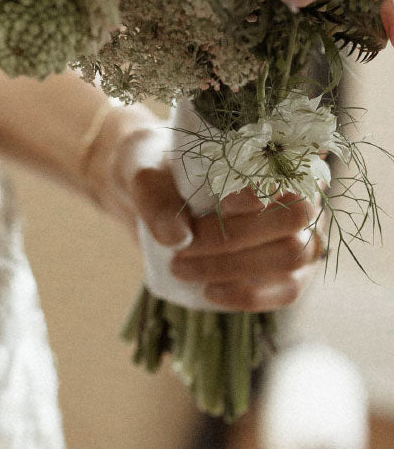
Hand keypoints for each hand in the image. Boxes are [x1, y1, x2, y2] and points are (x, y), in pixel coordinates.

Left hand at [89, 113, 324, 311]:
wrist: (160, 196)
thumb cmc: (161, 175)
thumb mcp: (146, 176)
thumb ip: (156, 201)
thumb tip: (177, 238)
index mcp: (270, 155)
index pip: (290, 172)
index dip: (264, 192)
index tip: (223, 204)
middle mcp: (299, 193)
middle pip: (294, 220)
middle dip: (235, 239)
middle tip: (184, 248)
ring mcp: (302, 236)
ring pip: (290, 258)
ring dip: (234, 268)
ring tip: (181, 268)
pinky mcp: (292, 271)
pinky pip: (285, 290)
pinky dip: (247, 293)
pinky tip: (208, 291)